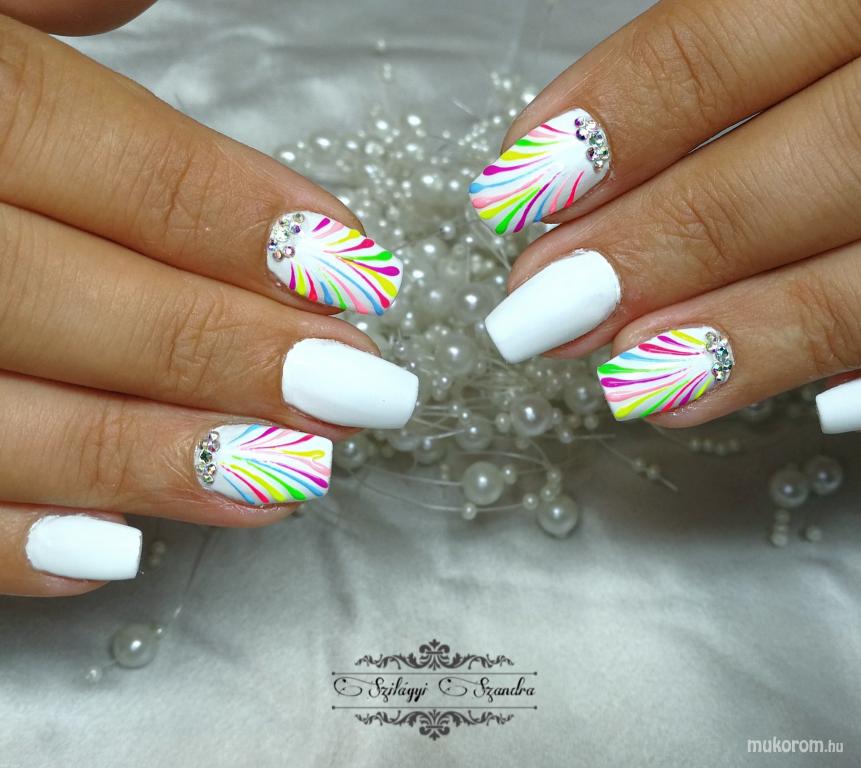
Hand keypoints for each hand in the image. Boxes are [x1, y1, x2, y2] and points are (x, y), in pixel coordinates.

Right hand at [0, 13, 415, 595]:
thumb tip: (136, 4)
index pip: (102, 158)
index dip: (240, 221)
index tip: (353, 271)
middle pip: (70, 301)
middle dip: (227, 355)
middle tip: (361, 391)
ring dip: (152, 465)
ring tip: (287, 480)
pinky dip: (8, 542)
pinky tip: (116, 552)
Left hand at [470, 0, 860, 429]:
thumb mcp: (818, 4)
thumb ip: (739, 56)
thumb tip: (585, 156)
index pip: (717, 50)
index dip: (605, 130)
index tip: (516, 195)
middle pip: (796, 170)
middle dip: (655, 248)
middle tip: (542, 308)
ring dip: (742, 334)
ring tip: (630, 378)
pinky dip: (852, 363)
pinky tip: (784, 405)